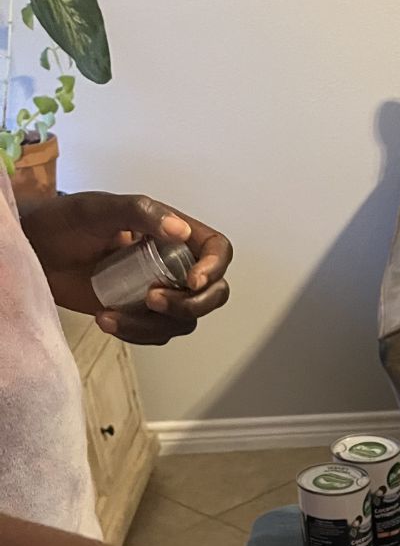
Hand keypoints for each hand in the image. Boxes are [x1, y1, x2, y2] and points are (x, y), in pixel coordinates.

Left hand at [22, 191, 231, 343]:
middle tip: (152, 300)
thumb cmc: (64, 223)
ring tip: (112, 313)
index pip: (217, 250)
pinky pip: (156, 336)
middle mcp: (173, 264)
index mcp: (173, 233)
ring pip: (184, 322)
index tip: (191, 280)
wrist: (36, 253)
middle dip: (190, 305)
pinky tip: (105, 319)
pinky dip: (135, 334)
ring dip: (152, 325)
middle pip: (213, 295)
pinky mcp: (141, 316)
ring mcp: (159, 293)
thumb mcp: (101, 208)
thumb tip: (180, 231)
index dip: (214, 268)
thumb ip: (142, 212)